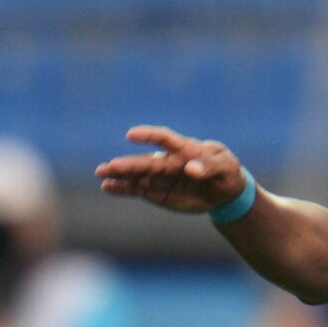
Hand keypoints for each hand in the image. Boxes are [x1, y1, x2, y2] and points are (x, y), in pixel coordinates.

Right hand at [96, 125, 247, 214]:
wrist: (225, 191)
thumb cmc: (227, 173)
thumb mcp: (226, 169)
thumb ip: (209, 167)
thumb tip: (191, 168)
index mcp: (186, 149)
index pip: (165, 139)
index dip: (149, 135)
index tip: (132, 135)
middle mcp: (169, 161)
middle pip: (146, 161)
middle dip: (128, 164)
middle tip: (109, 166)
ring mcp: (160, 176)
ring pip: (136, 175)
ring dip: (119, 174)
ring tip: (100, 173)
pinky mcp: (156, 191)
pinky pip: (136, 189)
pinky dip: (121, 188)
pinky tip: (107, 187)